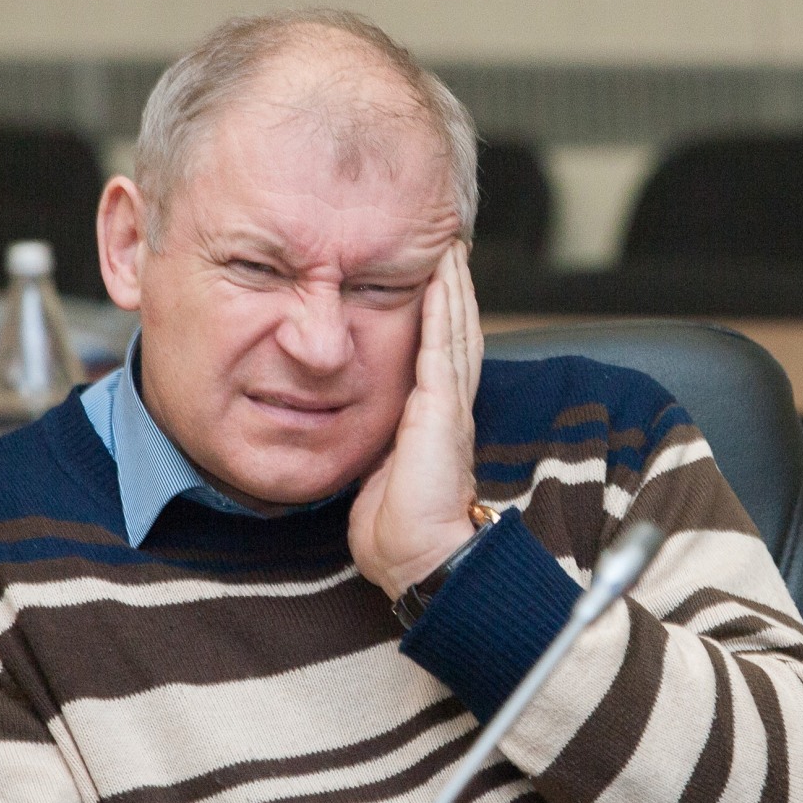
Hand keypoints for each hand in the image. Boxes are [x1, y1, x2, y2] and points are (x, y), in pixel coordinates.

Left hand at [350, 241, 486, 599]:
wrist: (418, 555)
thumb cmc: (398, 528)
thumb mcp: (378, 469)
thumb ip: (375, 439)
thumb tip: (346, 422)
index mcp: (435, 419)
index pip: (441, 353)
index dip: (442, 315)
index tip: (435, 279)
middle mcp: (449, 405)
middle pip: (457, 331)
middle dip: (454, 288)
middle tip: (451, 246)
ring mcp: (449, 405)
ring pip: (456, 330)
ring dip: (454, 287)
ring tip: (450, 249)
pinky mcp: (442, 409)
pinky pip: (443, 348)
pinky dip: (444, 310)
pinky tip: (441, 280)